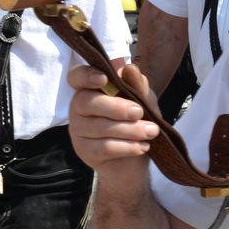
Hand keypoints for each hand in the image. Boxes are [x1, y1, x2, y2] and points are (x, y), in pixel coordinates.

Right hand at [67, 62, 158, 188]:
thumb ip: (137, 86)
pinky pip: (103, 147)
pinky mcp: (83, 150)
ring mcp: (77, 129)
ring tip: (151, 131)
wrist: (135, 159)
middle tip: (140, 112)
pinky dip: (127, 147)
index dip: (85, 75)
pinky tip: (143, 146)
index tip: (104, 79)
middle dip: (116, 107)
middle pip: (87, 102)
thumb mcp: (144, 100)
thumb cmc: (136, 121)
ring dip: (130, 129)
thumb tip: (130, 69)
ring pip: (99, 127)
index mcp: (89, 88)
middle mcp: (77, 107)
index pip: (76, 76)